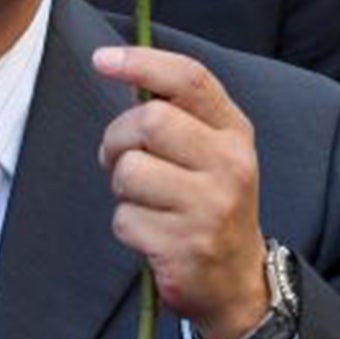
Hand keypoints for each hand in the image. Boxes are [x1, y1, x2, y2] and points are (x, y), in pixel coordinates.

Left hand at [95, 46, 272, 338]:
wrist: (236, 279)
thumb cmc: (211, 202)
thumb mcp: (214, 152)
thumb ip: (182, 116)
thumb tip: (128, 74)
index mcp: (235, 130)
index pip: (190, 79)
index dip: (143, 63)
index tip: (103, 59)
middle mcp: (229, 162)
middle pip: (151, 120)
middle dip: (118, 138)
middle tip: (117, 156)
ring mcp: (209, 205)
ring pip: (131, 171)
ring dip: (121, 185)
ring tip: (142, 198)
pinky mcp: (183, 245)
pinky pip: (125, 219)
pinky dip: (126, 224)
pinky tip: (151, 232)